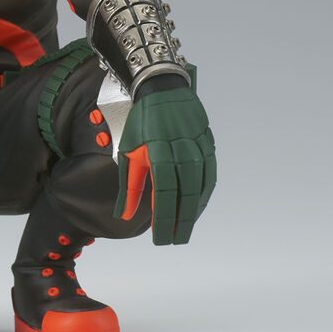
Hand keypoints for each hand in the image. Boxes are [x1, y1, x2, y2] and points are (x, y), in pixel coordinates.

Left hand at [114, 87, 215, 244]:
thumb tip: (123, 214)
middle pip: (185, 196)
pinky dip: (202, 197)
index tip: (159, 239)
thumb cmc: (142, 122)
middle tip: (173, 241)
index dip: (163, 219)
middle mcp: (183, 152)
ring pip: (200, 189)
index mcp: (160, 152)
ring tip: (183, 230)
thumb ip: (128, 185)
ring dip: (193, 213)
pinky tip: (195, 208)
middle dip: (180, 223)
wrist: (163, 90)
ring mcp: (199, 149)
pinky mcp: (209, 147)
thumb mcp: (128, 150)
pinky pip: (209, 178)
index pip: (164, 194)